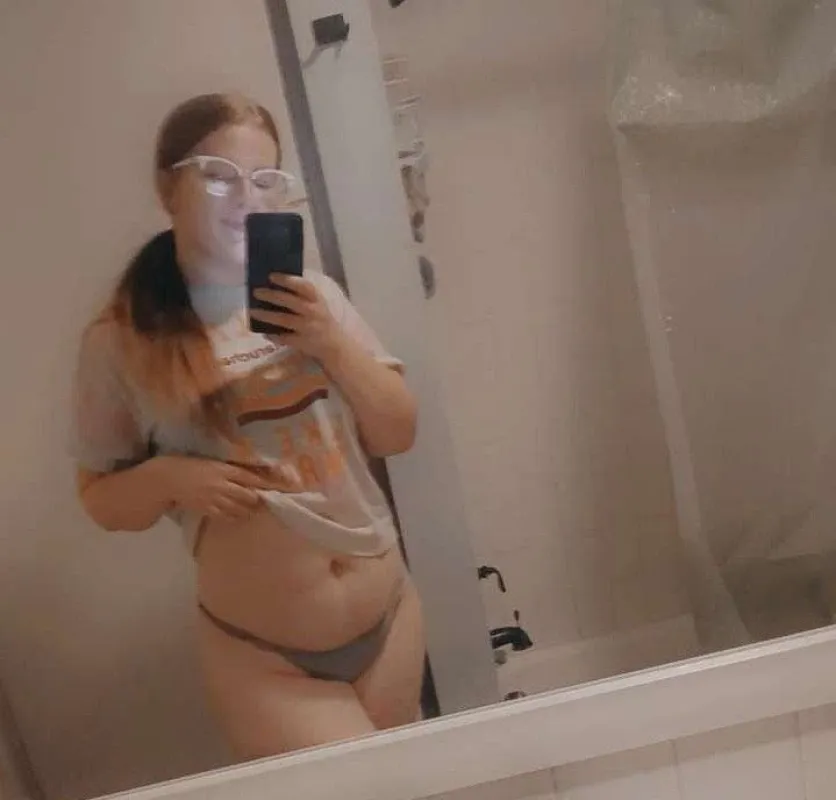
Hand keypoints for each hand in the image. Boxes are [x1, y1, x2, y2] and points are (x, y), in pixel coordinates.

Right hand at [155, 455, 274, 520]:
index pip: (249, 477)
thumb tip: (248, 476)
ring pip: (238, 507)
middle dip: (257, 499)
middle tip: (265, 502)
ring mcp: (213, 497)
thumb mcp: (212, 464)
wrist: (168, 478)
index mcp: (223, 469)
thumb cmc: (190, 467)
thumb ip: (229, 470)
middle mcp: (221, 483)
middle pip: (247, 495)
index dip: (264, 483)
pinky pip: (225, 516)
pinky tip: (237, 517)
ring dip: (248, 510)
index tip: (276, 487)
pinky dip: (233, 517)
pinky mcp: (205, 508)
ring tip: (254, 511)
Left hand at [250, 275, 344, 363]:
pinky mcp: (302, 343)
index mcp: (318, 299)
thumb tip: (286, 279)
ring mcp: (307, 328)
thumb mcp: (323, 301)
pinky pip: (284, 338)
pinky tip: (263, 332)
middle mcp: (312, 312)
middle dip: (270, 295)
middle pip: (288, 301)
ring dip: (266, 315)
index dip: (287, 280)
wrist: (338, 344)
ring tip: (252, 311)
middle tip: (256, 292)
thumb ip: (308, 290)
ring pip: (283, 320)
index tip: (271, 276)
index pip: (303, 286)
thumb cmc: (326, 318)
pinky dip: (273, 335)